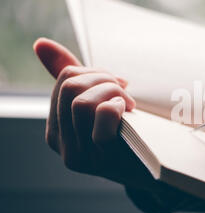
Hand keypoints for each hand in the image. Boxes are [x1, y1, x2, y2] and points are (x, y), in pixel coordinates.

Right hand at [33, 38, 150, 185]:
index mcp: (56, 127)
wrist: (154, 168)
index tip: (118, 82)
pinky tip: (127, 111)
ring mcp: (80, 155)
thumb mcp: (97, 103)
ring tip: (127, 103)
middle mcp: (61, 143)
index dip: (96, 72)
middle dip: (105, 79)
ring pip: (82, 102)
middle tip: (125, 91)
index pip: (64, 79)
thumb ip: (71, 77)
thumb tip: (41, 44)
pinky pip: (101, 117)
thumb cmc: (126, 132)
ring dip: (113, 92)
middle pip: (71, 87)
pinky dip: (116, 106)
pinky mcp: (102, 160)